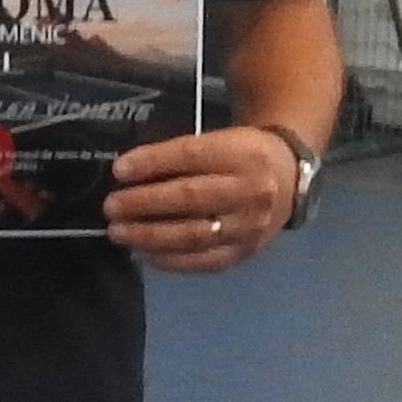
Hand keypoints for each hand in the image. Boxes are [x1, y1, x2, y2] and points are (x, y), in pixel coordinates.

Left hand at [106, 124, 299, 274]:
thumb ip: (180, 155)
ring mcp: (250, 226)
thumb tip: (128, 174)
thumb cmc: (241, 155)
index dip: (153, 163)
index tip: (119, 170)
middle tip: (111, 206)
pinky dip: (169, 260)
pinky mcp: (246, 252)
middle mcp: (251, 190)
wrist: (289, 178)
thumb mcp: (221, 140)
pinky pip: (203, 261)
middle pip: (191, 197)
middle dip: (145, 203)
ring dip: (150, 235)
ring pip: (194, 234)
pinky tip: (143, 253)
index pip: (192, 156)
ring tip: (119, 232)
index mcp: (244, 152)